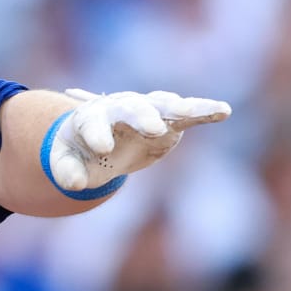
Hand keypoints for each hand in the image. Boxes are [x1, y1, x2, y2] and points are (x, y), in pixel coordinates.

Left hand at [46, 89, 230, 193]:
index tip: (102, 148)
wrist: (98, 138)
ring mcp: (147, 110)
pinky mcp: (170, 120)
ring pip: (165, 105)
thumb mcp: (66, 162)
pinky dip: (205, 111)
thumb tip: (73, 185)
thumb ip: (66, 171)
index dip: (97, 134)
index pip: (92, 122)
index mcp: (90, 116)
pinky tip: (224, 110)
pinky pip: (190, 113)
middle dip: (142, 116)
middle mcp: (120, 107)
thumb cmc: (80, 151)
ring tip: (195, 111)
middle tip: (152, 128)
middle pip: (132, 107)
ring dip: (180, 107)